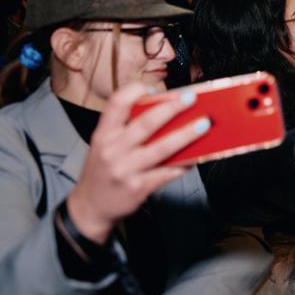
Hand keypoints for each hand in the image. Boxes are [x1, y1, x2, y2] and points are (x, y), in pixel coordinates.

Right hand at [66, 82, 209, 243]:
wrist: (90, 207)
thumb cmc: (102, 171)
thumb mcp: (103, 145)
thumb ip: (126, 129)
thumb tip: (164, 111)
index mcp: (103, 134)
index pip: (116, 104)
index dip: (135, 91)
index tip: (153, 88)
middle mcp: (113, 150)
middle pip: (146, 124)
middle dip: (171, 108)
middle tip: (190, 98)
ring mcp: (126, 170)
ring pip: (162, 148)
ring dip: (186, 135)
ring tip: (204, 124)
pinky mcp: (138, 187)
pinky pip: (167, 172)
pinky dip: (184, 163)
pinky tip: (197, 155)